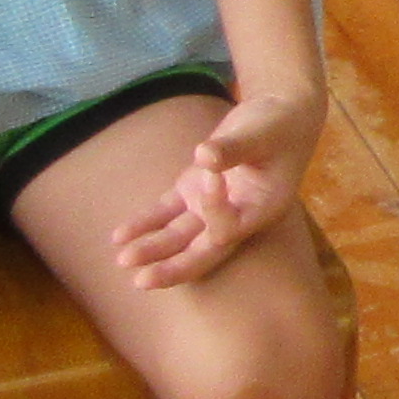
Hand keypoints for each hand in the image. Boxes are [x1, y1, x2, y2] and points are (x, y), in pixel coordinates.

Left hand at [109, 86, 321, 288]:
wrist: (278, 116)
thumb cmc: (279, 125)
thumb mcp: (263, 132)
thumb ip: (235, 146)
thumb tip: (204, 156)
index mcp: (262, 209)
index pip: (231, 226)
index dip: (214, 208)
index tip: (211, 172)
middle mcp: (237, 217)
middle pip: (204, 252)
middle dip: (173, 268)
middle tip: (143, 281)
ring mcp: (212, 206)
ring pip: (180, 236)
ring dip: (152, 248)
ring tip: (122, 260)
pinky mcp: (194, 191)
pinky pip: (166, 213)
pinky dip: (145, 223)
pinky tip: (119, 236)